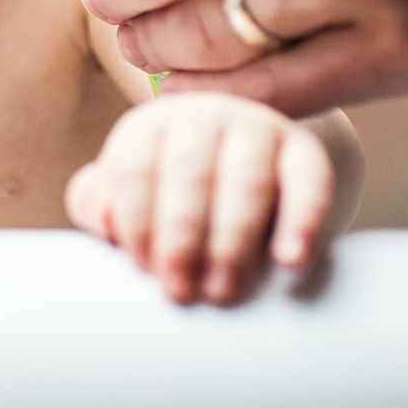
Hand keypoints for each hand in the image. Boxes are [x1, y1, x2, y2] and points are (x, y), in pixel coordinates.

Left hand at [66, 94, 335, 306]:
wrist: (257, 173)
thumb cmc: (174, 196)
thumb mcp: (129, 195)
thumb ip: (97, 204)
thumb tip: (103, 219)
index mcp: (151, 125)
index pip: (134, 167)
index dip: (135, 222)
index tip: (143, 268)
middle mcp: (203, 115)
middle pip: (188, 171)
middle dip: (181, 237)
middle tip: (181, 291)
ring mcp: (258, 128)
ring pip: (245, 179)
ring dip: (232, 240)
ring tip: (223, 290)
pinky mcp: (305, 151)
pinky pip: (310, 182)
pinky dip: (303, 221)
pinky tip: (290, 260)